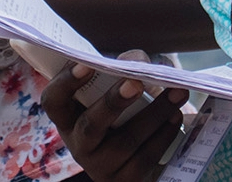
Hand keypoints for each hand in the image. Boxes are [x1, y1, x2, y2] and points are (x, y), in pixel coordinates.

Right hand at [43, 63, 188, 181]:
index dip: (66, 83)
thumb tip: (138, 60)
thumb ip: (121, 70)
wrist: (136, 156)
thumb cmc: (121, 111)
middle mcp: (79, 145)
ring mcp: (101, 166)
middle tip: (136, 82)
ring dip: (155, 113)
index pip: (54, 101)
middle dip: (114, 102)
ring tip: (177, 91)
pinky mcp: (126, 180)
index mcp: (68, 118)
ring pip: (126, 141)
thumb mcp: (112, 91)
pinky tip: (176, 116)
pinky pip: (146, 156)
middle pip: (91, 126)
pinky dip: (165, 133)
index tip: (86, 64)